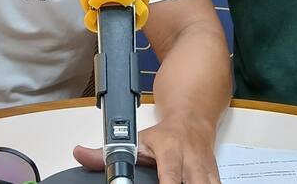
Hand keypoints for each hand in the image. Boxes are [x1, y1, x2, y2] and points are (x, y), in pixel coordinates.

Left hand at [73, 117, 219, 183]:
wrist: (193, 118)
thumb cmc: (165, 134)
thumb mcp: (135, 139)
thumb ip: (106, 153)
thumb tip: (81, 155)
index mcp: (170, 149)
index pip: (170, 174)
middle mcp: (191, 159)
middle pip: (196, 183)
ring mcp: (205, 168)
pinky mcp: (215, 175)